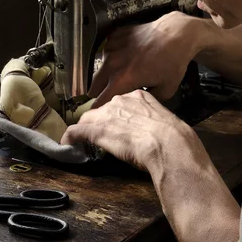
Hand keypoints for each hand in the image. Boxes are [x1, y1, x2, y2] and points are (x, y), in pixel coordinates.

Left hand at [61, 89, 205, 174]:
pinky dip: (70, 138)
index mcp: (139, 96)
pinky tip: (67, 143)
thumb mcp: (165, 122)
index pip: (119, 104)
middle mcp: (120, 100)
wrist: (169, 145)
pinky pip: (77, 131)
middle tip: (102, 138)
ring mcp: (107, 114)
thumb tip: (151, 133)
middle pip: (102, 110)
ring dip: (85, 130)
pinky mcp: (96, 129)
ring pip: (88, 119)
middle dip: (100, 123)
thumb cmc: (175, 139)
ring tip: (82, 142)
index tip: (117, 127)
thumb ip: (153, 122)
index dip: (116, 117)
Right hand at [89, 11, 200, 107]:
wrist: (176, 33)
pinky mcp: (114, 37)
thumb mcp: (166, 91)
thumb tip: (136, 104)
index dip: (98, 109)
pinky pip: (106, 52)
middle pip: (94, 84)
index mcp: (122, 80)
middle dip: (97, 93)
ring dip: (104, 74)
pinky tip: (123, 58)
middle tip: (103, 96)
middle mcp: (112, 64)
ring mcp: (112, 48)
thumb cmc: (173, 62)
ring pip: (100, 67)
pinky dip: (111, 57)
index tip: (98, 114)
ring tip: (116, 76)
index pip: (100, 100)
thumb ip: (146, 101)